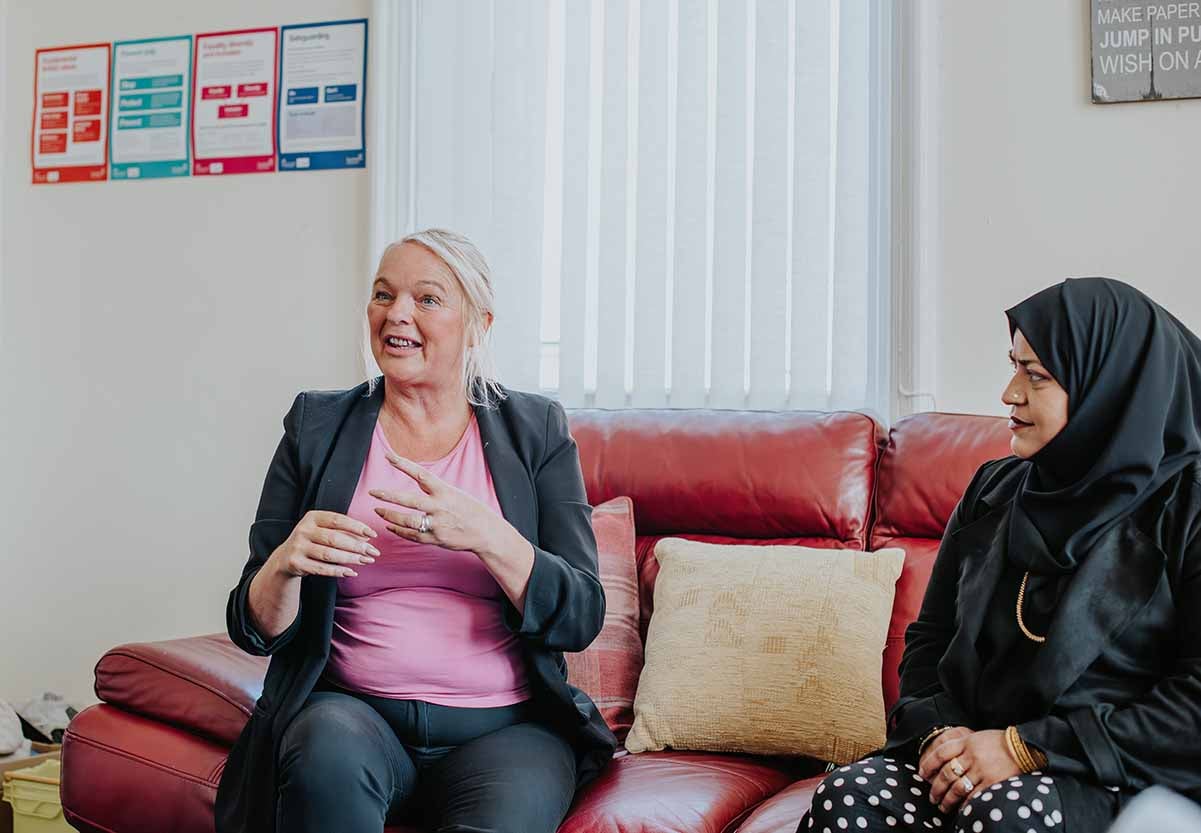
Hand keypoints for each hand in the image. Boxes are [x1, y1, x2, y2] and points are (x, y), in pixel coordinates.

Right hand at [269, 510, 378, 577]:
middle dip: (357, 546)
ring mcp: (298, 547)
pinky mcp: (295, 563)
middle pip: (335, 539)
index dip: (357, 527)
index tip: (373, 535)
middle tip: (373, 552)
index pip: (338, 520)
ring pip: (329, 554)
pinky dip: (338, 571)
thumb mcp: (323, 532)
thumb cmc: (311, 542)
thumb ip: (343, 532)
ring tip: (366, 561)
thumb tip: (367, 539)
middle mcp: (303, 530)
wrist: (285, 559)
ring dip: (350, 559)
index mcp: (312, 517)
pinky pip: (321, 568)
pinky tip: (351, 572)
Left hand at [369, 453, 508, 555]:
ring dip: (390, 516)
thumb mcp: (456, 494)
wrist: (487, 533)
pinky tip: (390, 526)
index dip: (403, 464)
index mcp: (446, 492)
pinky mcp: (436, 539)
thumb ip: (436, 491)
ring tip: (378, 511)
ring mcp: (437, 524)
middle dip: (389, 496)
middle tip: (373, 492)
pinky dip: (399, 530)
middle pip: (409, 500)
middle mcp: (440, 507)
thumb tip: (420, 482)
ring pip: (407, 521)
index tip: (388, 456)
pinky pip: (413, 535)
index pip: (421, 474)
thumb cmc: (471, 511)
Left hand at [922, 729, 1021, 813]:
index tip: (922, 774)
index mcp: (966, 742)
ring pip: (957, 787)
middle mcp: (972, 755)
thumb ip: (960, 747)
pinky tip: (960, 808)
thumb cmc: (998, 743)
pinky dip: (964, 804)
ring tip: (942, 806)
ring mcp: (982, 769)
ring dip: (947, 799)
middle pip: (946, 773)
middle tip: (932, 797)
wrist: (1023, 747)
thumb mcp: (976, 737)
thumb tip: (942, 762)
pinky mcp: (993, 782)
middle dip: (936, 788)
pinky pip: (973, 795)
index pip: (940, 753)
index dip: (928, 764)